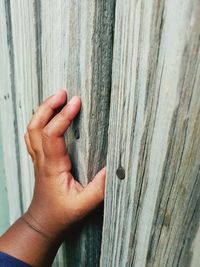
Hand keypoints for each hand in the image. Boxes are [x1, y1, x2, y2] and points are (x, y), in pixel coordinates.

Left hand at [23, 89, 105, 238]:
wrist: (43, 221)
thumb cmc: (61, 214)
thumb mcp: (84, 204)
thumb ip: (100, 188)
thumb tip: (113, 167)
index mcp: (52, 167)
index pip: (53, 135)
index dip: (63, 117)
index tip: (76, 102)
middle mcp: (42, 159)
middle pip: (36, 126)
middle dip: (48, 106)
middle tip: (62, 93)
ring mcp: (38, 158)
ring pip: (31, 129)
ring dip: (42, 111)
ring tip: (56, 98)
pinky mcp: (39, 159)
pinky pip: (33, 135)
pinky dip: (38, 120)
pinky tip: (47, 115)